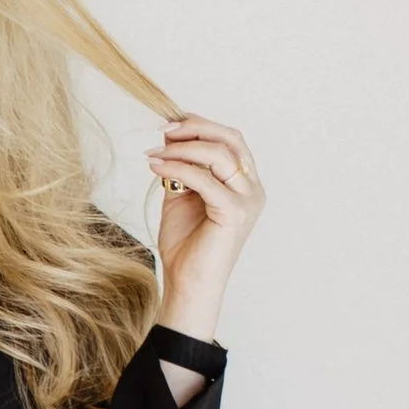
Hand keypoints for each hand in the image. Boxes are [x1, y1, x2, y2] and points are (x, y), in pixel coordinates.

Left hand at [146, 114, 264, 342]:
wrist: (187, 283)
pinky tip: (157, 167)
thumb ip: (181, 168)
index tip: (170, 125)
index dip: (202, 126)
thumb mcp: (181, 196)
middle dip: (196, 129)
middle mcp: (253, 189)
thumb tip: (169, 137)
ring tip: (155, 153)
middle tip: (164, 130)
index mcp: (245, 184)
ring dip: (183, 149)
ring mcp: (248, 200)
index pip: (231, 140)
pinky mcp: (234, 212)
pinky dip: (178, 169)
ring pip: (219, 155)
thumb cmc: (186, 244)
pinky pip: (204, 180)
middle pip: (231, 140)